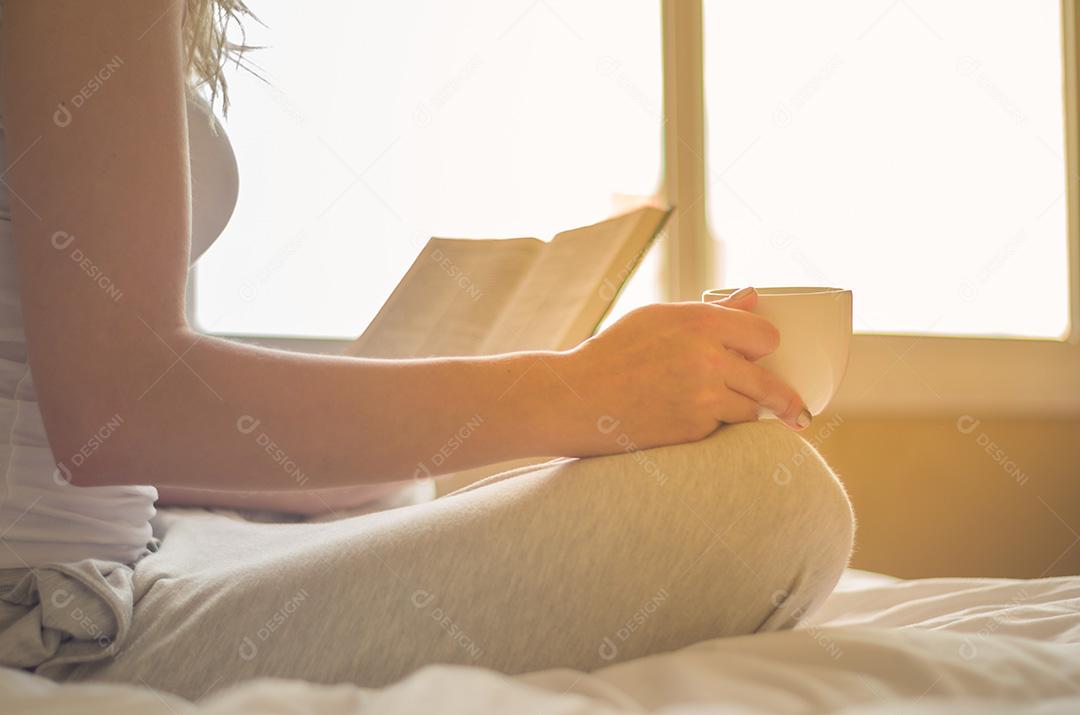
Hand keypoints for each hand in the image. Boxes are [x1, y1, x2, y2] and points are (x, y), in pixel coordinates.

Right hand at [554, 288, 810, 454]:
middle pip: (770, 382)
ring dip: (741, 411)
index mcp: (700, 322)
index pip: (766, 336)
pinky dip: (713, 428)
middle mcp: (707, 358)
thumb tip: (753, 297)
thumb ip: (711, 311)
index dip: (765, 347)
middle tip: (797, 412)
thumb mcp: (658, 318)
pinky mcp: (693, 431)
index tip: (764, 356)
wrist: (577, 399)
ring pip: (750, 410)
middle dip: (784, 399)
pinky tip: (689, 421)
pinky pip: (722, 431)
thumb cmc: (614, 353)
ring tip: (719, 410)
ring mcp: (702, 398)